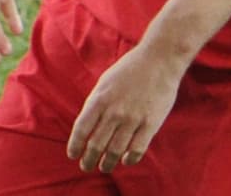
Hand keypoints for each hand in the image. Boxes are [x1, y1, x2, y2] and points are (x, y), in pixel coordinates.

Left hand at [66, 43, 184, 172]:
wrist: (158, 62)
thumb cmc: (128, 70)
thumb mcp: (104, 83)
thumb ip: (96, 103)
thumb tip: (87, 126)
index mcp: (99, 99)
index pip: (82, 129)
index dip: (75, 145)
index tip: (72, 154)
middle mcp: (114, 111)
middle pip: (97, 144)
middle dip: (89, 159)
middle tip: (86, 167)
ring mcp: (133, 119)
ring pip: (116, 150)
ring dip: (107, 162)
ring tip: (104, 167)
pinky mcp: (151, 124)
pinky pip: (137, 149)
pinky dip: (129, 158)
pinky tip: (125, 160)